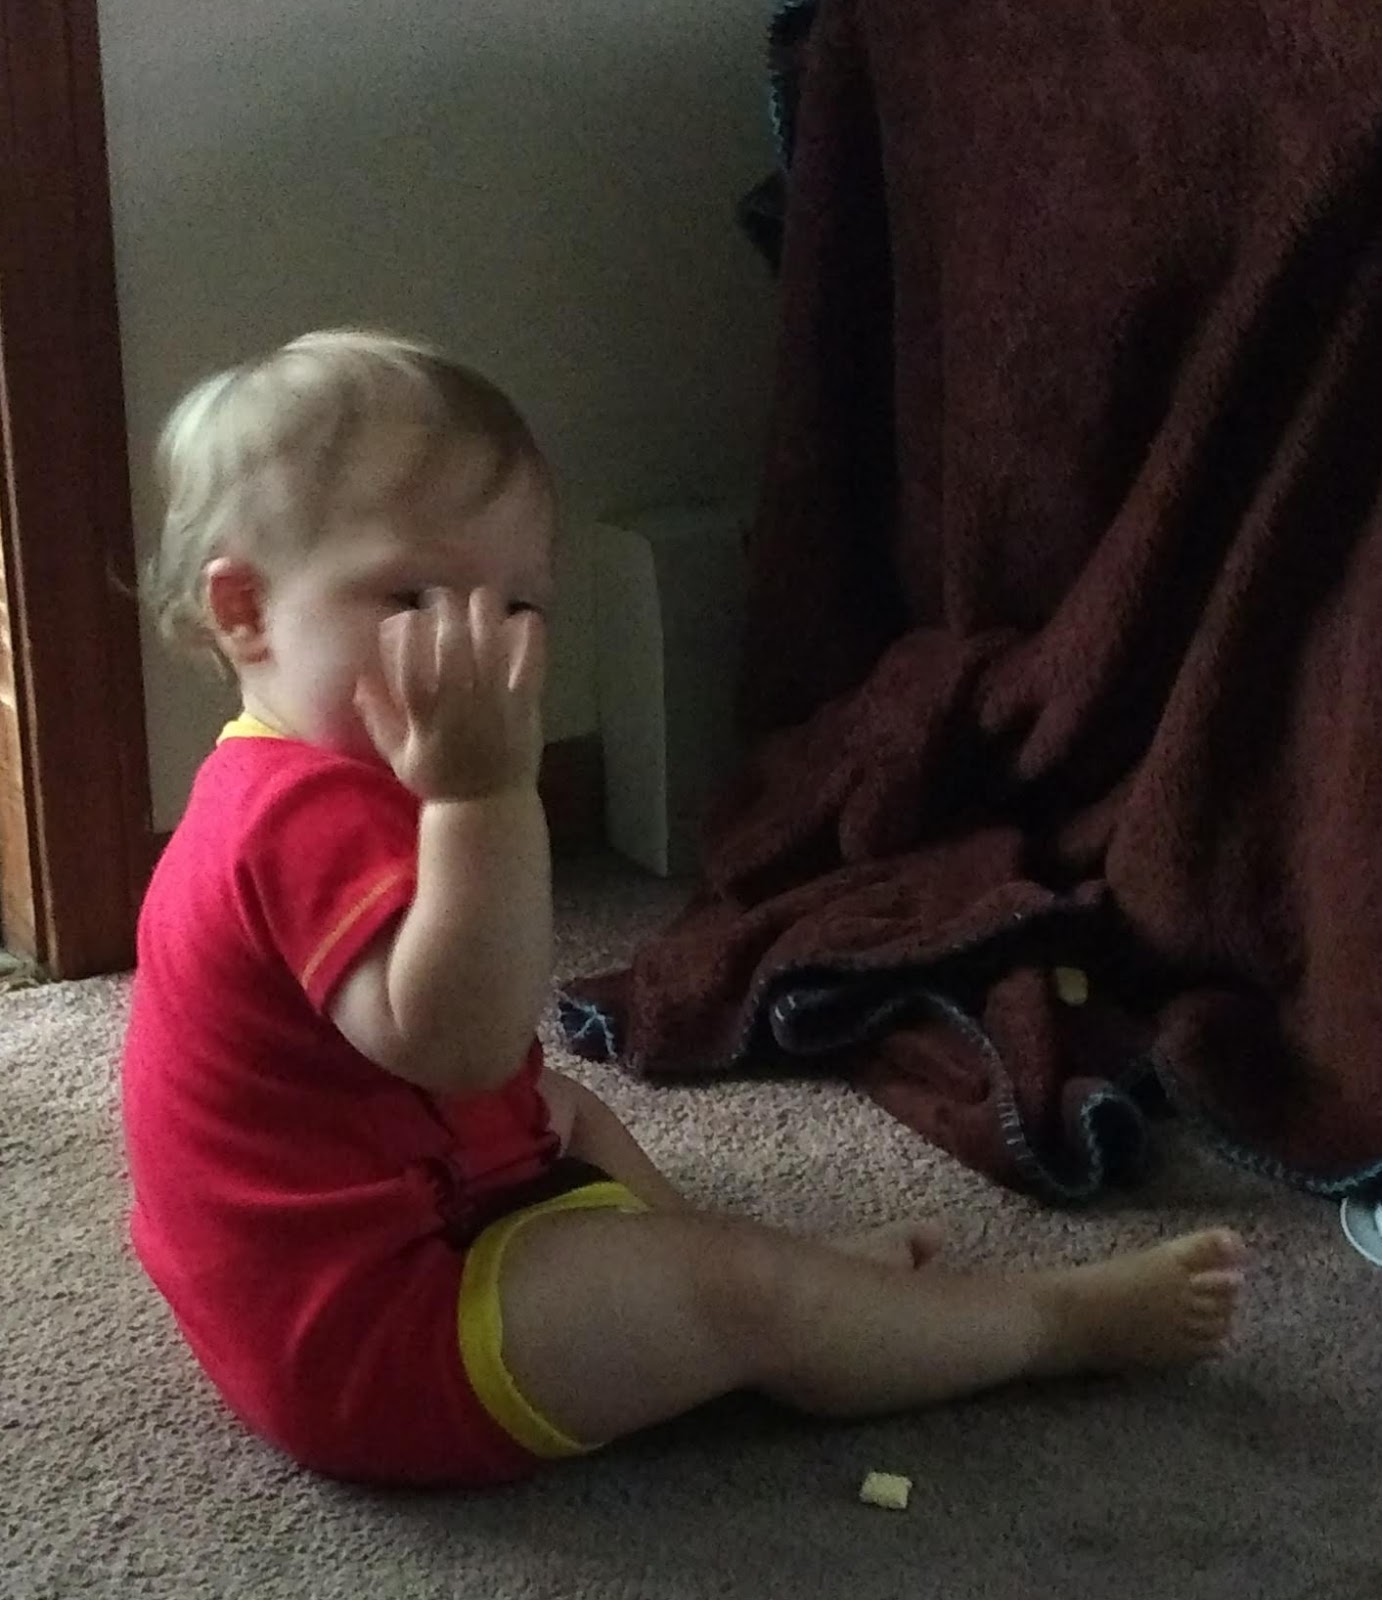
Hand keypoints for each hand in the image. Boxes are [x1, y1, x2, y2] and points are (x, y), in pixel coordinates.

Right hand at [354, 587, 545, 800]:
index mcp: (426, 719)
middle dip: (446, 617)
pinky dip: (530, 644)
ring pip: (490, 654)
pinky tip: (529, 618)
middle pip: (452, 651)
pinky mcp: (524, 710)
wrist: (487, 807)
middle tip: (443, 596)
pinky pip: (530, 671)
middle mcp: (460, 708)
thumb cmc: (440, 781)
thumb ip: (379, 718)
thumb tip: (358, 678)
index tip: (408, 616)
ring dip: (486, 619)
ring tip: (481, 595)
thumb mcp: (399, 756)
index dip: (408, 637)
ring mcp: (495, 707)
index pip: (411, 668)